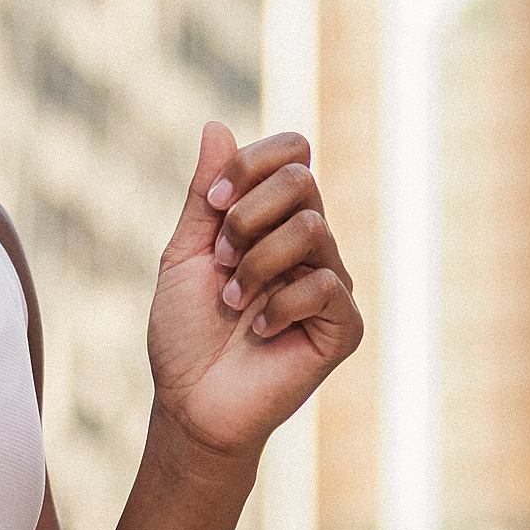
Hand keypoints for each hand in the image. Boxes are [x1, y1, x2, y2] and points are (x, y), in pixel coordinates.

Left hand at [148, 123, 362, 463]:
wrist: (190, 403)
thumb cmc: (185, 334)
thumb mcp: (185, 254)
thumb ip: (205, 195)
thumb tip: (216, 125)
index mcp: (276, 221)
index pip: (292, 153)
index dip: (251, 165)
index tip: (213, 205)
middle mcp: (312, 246)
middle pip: (302, 180)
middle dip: (246, 217)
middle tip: (221, 263)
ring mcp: (331, 284)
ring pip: (312, 228)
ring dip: (257, 263)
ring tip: (233, 301)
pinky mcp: (344, 326)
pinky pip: (324, 284)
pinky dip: (278, 304)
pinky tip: (259, 331)